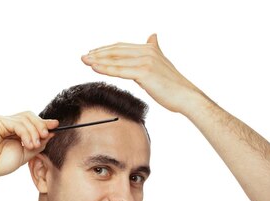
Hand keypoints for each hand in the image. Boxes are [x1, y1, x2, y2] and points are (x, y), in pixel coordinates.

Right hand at [0, 112, 58, 178]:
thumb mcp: (24, 154)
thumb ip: (37, 144)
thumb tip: (50, 133)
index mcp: (13, 130)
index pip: (31, 121)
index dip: (44, 122)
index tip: (56, 125)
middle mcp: (7, 123)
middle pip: (30, 116)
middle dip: (40, 125)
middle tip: (46, 136)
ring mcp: (1, 121)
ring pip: (25, 118)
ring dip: (34, 132)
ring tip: (34, 145)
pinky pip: (17, 123)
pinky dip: (26, 133)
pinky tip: (28, 143)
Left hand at [81, 34, 205, 113]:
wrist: (186, 96)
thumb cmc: (174, 85)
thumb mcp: (162, 62)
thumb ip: (155, 49)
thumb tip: (152, 36)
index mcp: (150, 49)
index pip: (122, 47)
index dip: (106, 49)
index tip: (93, 53)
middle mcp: (147, 51)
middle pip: (117, 51)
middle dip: (98, 53)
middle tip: (84, 56)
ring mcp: (146, 61)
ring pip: (116, 60)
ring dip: (98, 60)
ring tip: (85, 61)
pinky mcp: (144, 72)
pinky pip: (120, 70)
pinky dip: (106, 68)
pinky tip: (95, 68)